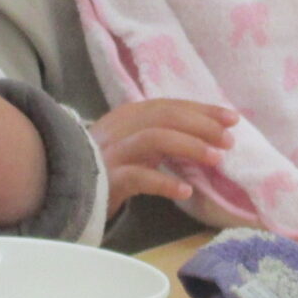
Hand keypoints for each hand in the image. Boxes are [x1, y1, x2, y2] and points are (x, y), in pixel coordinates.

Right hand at [90, 99, 237, 216]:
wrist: (65, 191)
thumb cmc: (108, 168)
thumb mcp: (136, 145)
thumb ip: (164, 137)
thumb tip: (209, 137)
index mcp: (129, 116)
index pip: (170, 106)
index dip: (203, 110)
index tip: (232, 118)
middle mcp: (120, 128)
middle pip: (165, 116)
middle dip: (201, 124)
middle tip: (229, 140)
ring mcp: (112, 152)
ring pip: (154, 138)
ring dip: (189, 146)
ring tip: (215, 159)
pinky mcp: (107, 179)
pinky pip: (139, 177)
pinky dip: (165, 182)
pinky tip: (185, 191)